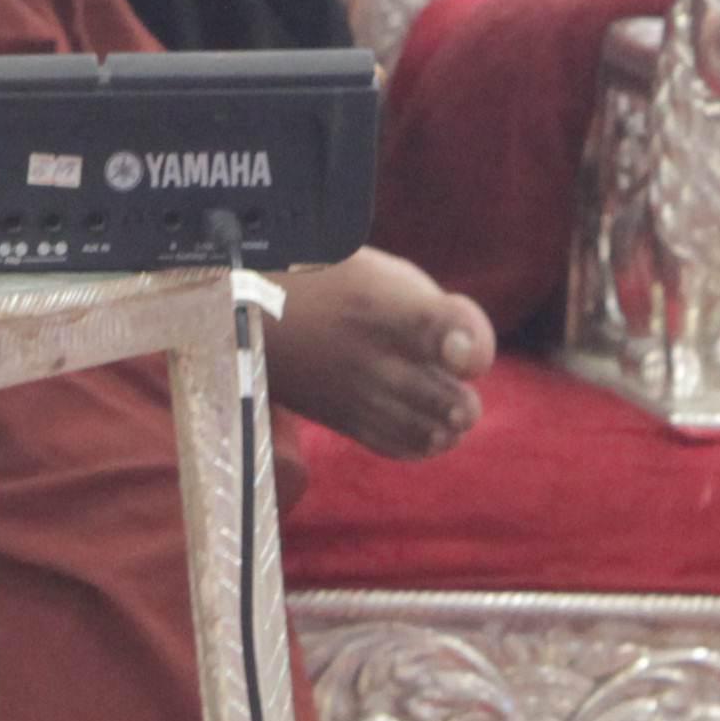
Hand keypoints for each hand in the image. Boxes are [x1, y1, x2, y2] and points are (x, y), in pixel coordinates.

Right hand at [268, 248, 488, 460]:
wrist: (248, 310)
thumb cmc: (329, 280)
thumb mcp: (384, 272)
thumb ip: (437, 312)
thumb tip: (468, 357)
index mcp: (391, 308)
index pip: (451, 335)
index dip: (471, 345)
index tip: (461, 349)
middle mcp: (378, 360)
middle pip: (452, 404)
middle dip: (465, 396)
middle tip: (451, 377)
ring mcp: (361, 396)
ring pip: (433, 433)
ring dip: (449, 420)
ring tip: (441, 399)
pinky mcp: (345, 421)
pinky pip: (402, 448)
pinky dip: (424, 440)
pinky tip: (423, 419)